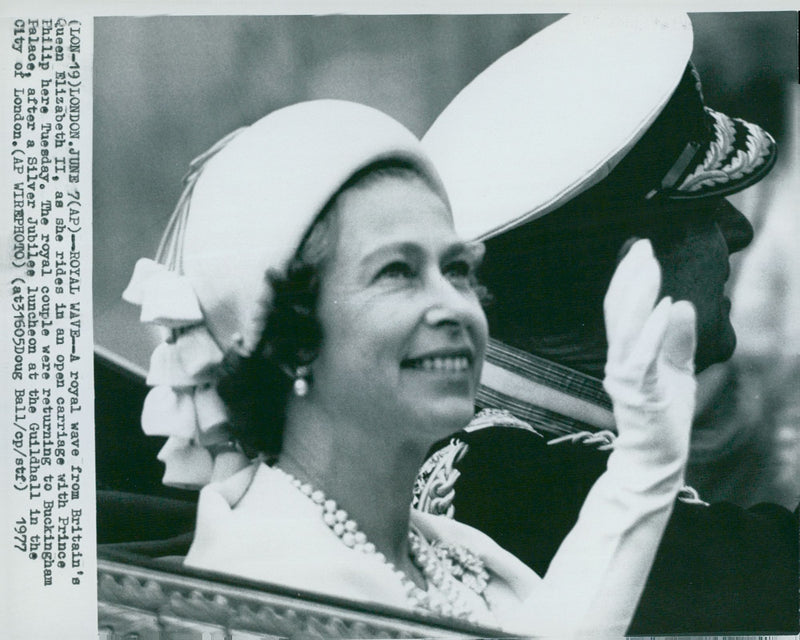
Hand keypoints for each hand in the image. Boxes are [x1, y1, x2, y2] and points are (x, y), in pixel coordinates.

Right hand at [603, 239, 696, 467]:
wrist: (656, 459)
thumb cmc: (664, 416)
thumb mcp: (678, 371)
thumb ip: (677, 340)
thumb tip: (679, 303)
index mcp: (625, 353)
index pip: (621, 309)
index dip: (627, 278)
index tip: (639, 248)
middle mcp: (618, 361)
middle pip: (618, 312)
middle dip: (630, 276)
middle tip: (643, 245)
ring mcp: (625, 377)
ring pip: (626, 328)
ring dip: (639, 294)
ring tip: (650, 265)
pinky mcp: (639, 393)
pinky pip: (645, 357)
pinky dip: (655, 330)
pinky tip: (666, 306)